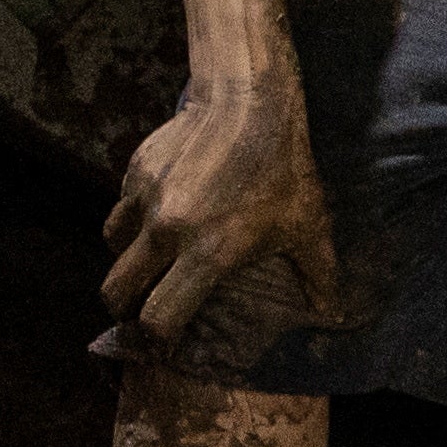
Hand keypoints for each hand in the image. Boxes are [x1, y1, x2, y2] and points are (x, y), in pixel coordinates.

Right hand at [103, 75, 338, 345]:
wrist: (249, 101)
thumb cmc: (284, 169)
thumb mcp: (309, 225)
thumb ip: (319, 275)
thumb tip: (334, 314)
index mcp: (207, 255)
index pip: (159, 318)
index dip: (154, 340)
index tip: (160, 345)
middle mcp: (167, 232)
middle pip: (116, 291)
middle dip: (124, 310)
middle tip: (138, 311)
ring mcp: (145, 200)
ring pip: (113, 248)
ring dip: (126, 262)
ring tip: (147, 263)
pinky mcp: (135, 171)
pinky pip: (121, 208)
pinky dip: (132, 220)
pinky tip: (156, 216)